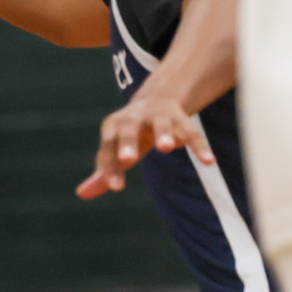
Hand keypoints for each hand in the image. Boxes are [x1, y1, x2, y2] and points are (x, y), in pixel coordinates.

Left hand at [78, 92, 212, 198]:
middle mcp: (133, 119)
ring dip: (162, 134)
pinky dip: (199, 146)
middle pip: (128, 130)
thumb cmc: (131, 133)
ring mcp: (157, 117)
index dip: (110, 167)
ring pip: (160, 124)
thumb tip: (81, 193)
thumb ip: (103, 171)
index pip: (108, 148)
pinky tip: (209, 162)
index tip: (115, 187)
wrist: (155, 98)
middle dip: (127, 142)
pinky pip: (191, 133)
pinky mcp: (180, 119)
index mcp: (113, 127)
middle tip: (127, 158)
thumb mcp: (116, 149)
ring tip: (164, 148)